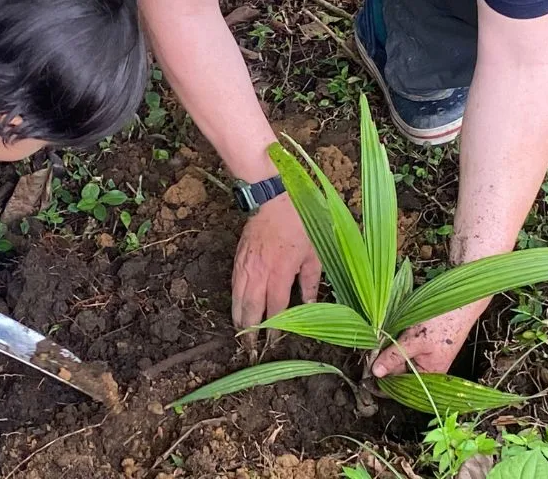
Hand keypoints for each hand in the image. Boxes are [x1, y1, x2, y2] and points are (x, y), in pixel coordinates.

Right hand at [232, 196, 321, 346]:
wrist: (274, 197)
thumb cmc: (300, 222)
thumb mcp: (314, 254)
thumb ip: (310, 282)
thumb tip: (311, 304)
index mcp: (279, 274)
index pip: (274, 310)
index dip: (273, 330)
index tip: (273, 343)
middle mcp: (259, 274)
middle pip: (250, 310)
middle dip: (249, 332)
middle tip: (250, 349)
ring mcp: (245, 266)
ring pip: (237, 299)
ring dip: (238, 319)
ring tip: (240, 334)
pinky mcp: (238, 258)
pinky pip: (233, 285)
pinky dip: (234, 300)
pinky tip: (237, 307)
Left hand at [371, 299, 488, 375]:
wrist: (463, 300)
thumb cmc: (443, 322)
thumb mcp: (414, 340)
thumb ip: (394, 356)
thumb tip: (376, 372)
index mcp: (430, 374)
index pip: (399, 384)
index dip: (382, 379)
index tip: (366, 370)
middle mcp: (430, 367)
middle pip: (399, 370)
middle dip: (384, 361)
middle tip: (370, 350)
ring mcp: (429, 353)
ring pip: (403, 357)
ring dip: (390, 350)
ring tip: (380, 340)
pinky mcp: (428, 341)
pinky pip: (409, 346)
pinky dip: (399, 341)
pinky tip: (393, 333)